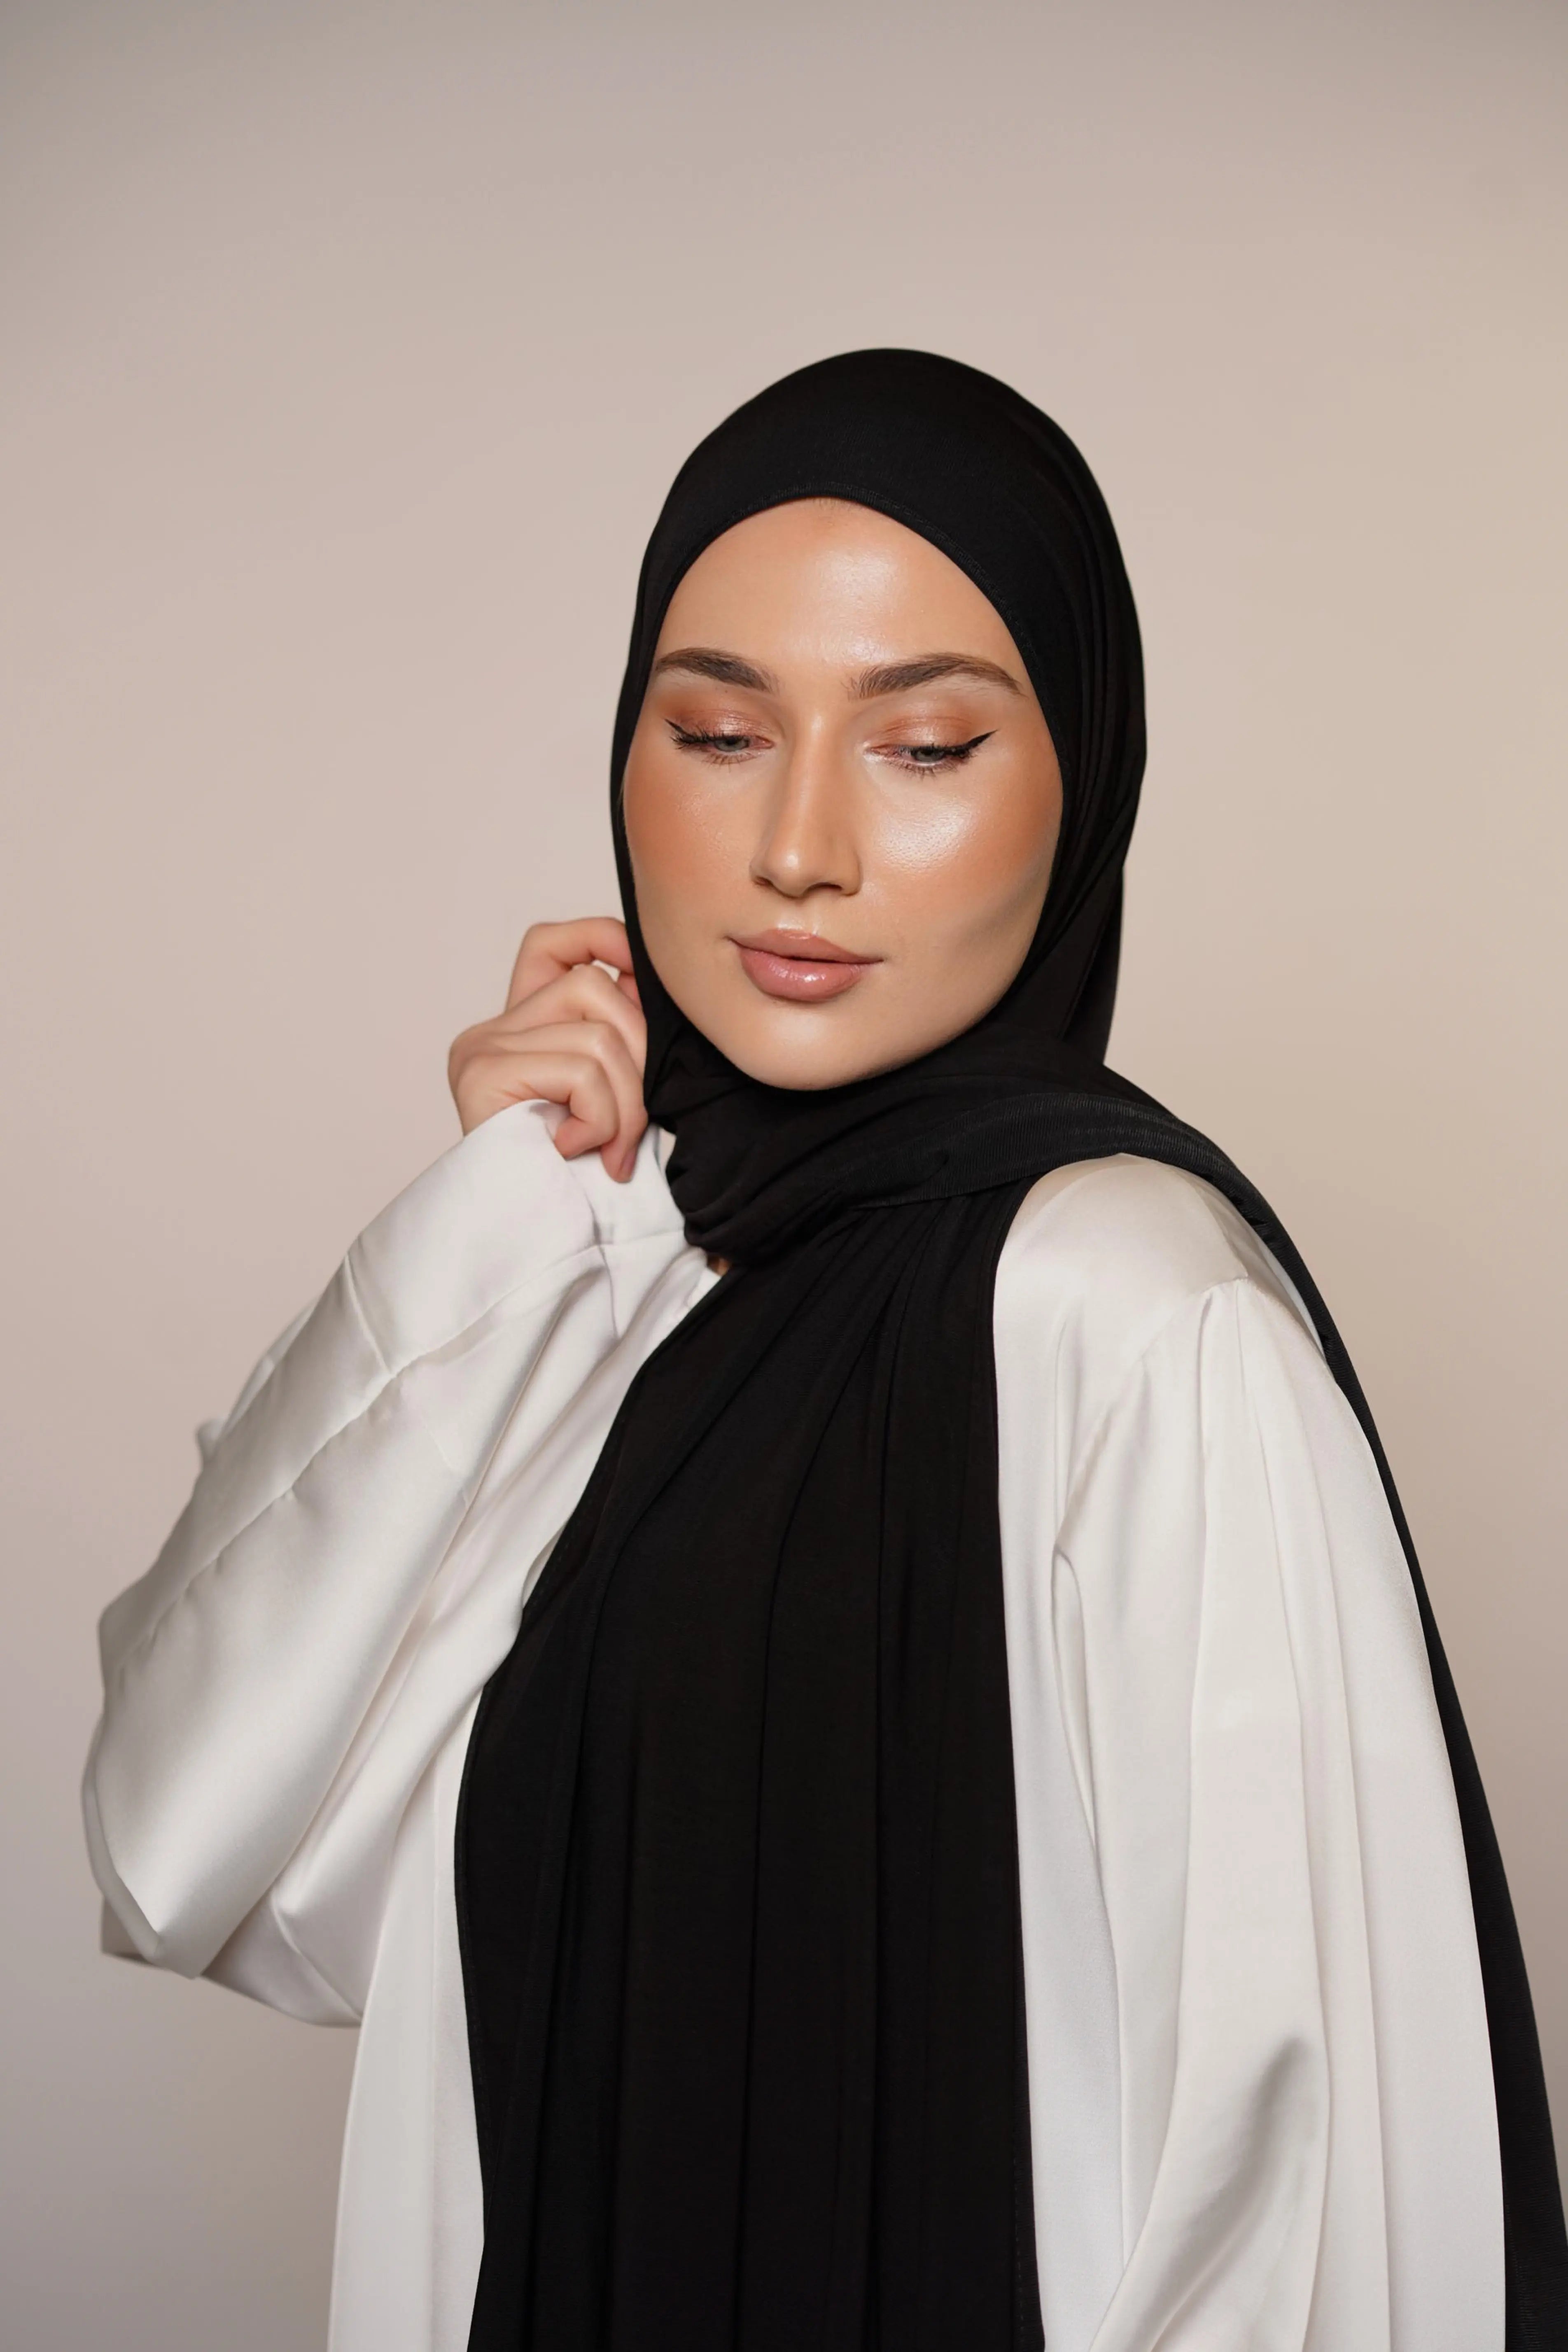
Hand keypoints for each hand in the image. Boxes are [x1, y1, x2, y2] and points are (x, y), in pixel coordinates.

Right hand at [447, 918, 647, 1180]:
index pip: (552, 943)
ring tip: (610, 1150)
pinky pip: (580, 1069)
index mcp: (517, 1032)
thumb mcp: (611, 1099)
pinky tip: (579, 1151)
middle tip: (632, 1127)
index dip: (601, 940)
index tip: (640, 975)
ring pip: (596, 1033)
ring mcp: (481, 1051)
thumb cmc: (579, 1184)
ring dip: (625, 1103)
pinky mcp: (483, 1075)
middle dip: (638, 1055)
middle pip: (590, 985)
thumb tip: (652, 986)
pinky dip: (601, 1117)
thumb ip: (617, 1043)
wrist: (537, 1246)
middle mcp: (489, 1033)